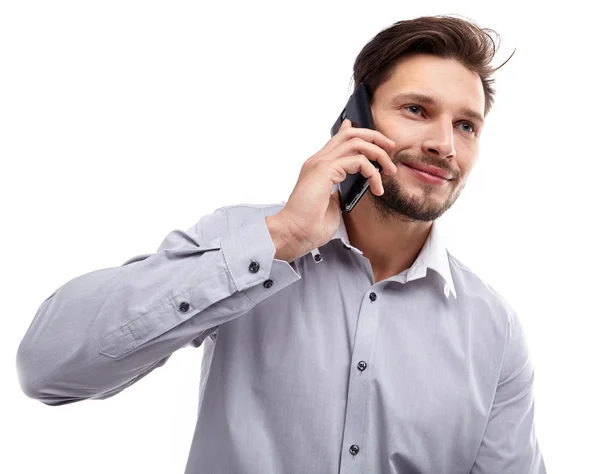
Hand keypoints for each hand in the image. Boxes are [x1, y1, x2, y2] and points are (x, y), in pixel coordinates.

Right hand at [273, 118, 396, 259]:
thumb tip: (352, 190)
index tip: (377, 139)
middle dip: (375, 137)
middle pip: (351, 134)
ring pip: (356, 142)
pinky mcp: (325, 170)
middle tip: (391, 148)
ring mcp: (320, 163)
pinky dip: (373, 173)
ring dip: (378, 153)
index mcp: (318, 167)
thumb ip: (340, 192)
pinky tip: (377, 188)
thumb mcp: (332, 205)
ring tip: (390, 170)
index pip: (338, 140)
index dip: (357, 132)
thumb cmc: (309, 225)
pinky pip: (358, 161)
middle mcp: (318, 161)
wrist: (294, 233)